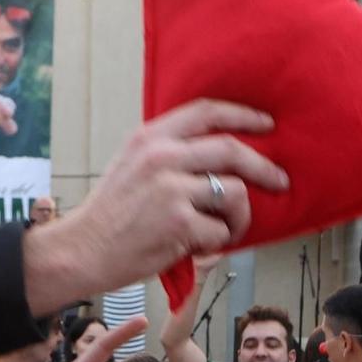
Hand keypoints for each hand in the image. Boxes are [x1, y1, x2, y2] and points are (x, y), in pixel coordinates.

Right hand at [25, 100, 287, 313]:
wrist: (83, 250)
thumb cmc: (109, 214)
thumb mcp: (130, 164)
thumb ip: (167, 152)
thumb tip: (218, 152)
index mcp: (150, 138)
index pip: (206, 112)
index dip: (243, 115)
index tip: (266, 123)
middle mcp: (162, 158)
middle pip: (231, 149)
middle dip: (264, 167)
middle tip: (279, 180)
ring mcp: (171, 190)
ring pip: (235, 193)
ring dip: (241, 216)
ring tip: (228, 229)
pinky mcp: (180, 223)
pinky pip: (221, 231)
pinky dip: (218, 242)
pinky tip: (199, 246)